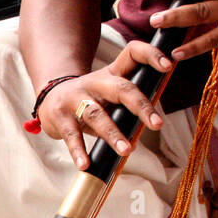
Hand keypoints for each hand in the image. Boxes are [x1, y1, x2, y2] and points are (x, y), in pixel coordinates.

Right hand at [36, 41, 168, 170]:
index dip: (150, 55)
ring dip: (113, 134)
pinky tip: (85, 164)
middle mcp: (94, 83)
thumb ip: (127, 108)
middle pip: (120, 88)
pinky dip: (78, 151)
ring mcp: (75, 98)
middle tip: (157, 124)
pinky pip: (72, 135)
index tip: (168, 65)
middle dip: (140, 106)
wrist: (49, 99)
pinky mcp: (60, 116)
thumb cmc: (89, 100)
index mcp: (112, 74)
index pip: (132, 53)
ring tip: (126, 150)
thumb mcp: (108, 93)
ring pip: (97, 114)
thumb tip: (143, 134)